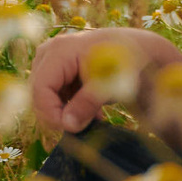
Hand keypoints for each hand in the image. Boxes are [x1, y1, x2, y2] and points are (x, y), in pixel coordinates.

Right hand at [28, 27, 181, 136]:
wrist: (141, 51)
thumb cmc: (128, 63)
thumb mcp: (110, 84)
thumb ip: (88, 104)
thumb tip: (68, 126)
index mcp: (60, 50)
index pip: (40, 88)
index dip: (50, 113)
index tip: (69, 129)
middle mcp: (51, 52)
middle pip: (39, 92)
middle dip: (58, 113)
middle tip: (82, 127)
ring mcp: (53, 60)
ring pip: (46, 96)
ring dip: (67, 111)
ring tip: (93, 118)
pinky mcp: (60, 70)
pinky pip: (55, 94)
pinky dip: (71, 106)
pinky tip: (93, 113)